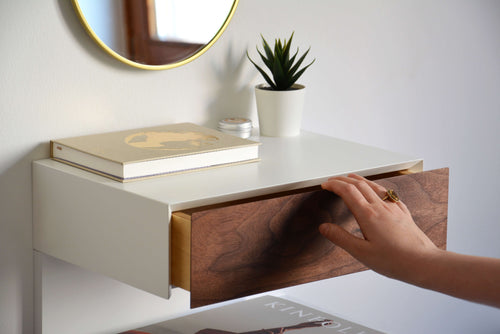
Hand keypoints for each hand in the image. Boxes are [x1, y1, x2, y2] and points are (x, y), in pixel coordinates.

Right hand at [319, 174, 438, 280]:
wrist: (424, 263)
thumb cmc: (395, 260)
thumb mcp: (361, 253)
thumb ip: (341, 238)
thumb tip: (324, 227)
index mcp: (368, 215)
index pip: (347, 192)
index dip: (334, 185)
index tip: (325, 185)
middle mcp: (381, 207)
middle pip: (359, 185)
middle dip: (343, 180)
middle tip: (333, 180)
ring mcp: (394, 208)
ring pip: (374, 186)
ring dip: (360, 179)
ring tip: (351, 178)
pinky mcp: (403, 213)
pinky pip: (388, 193)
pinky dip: (376, 187)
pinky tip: (378, 191)